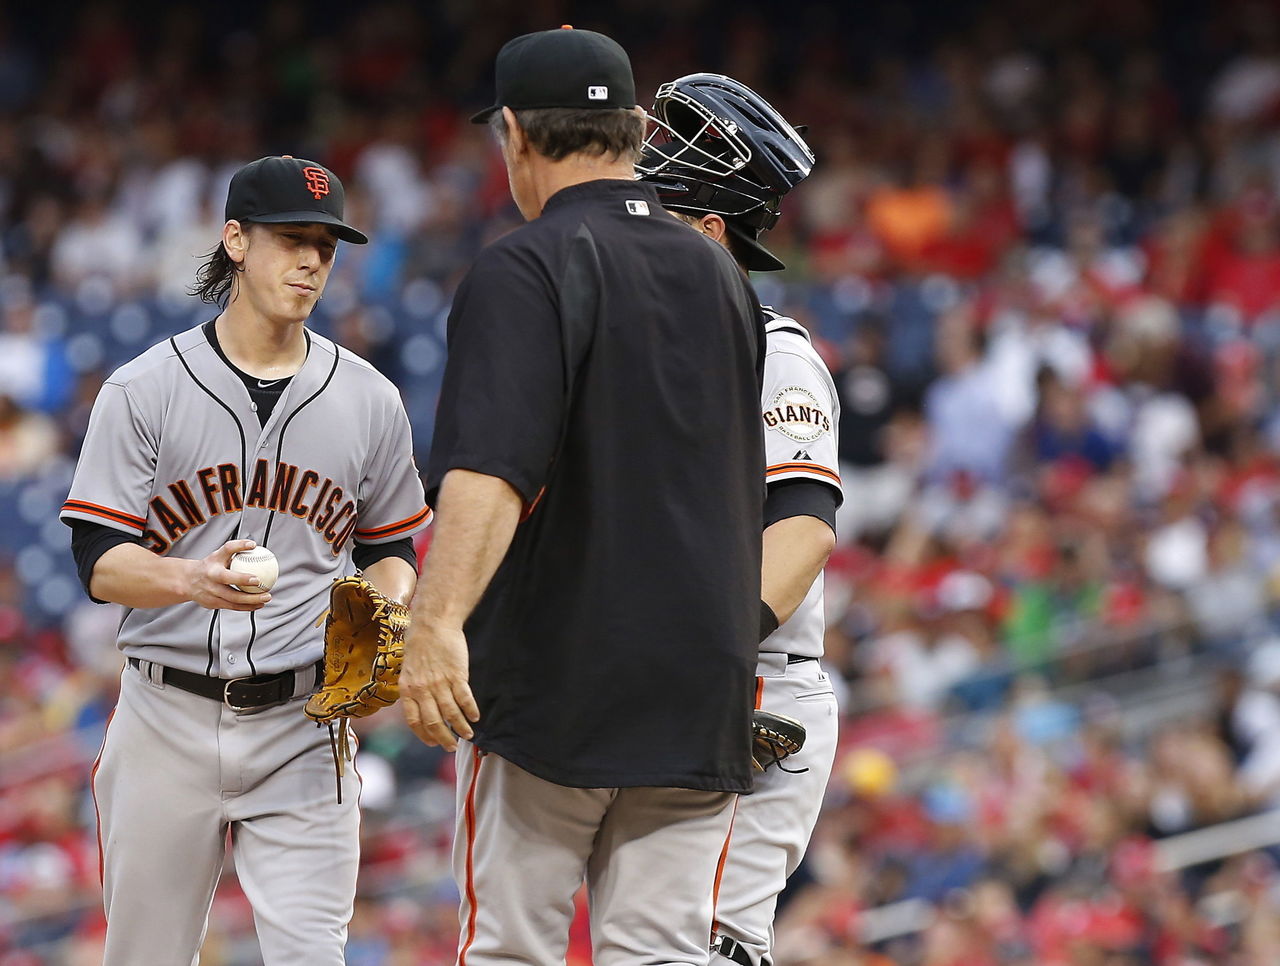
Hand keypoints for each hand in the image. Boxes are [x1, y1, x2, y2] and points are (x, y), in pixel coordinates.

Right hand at [186, 539, 272, 610]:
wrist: (188, 581)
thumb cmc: (209, 566)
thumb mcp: (219, 554)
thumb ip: (235, 549)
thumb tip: (253, 544)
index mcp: (213, 566)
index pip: (227, 555)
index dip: (240, 550)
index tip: (253, 549)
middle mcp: (211, 581)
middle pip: (229, 585)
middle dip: (247, 587)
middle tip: (264, 587)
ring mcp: (211, 594)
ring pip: (233, 600)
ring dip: (251, 601)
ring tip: (266, 598)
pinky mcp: (213, 604)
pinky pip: (232, 607)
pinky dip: (247, 607)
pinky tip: (259, 604)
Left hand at [400, 618, 478, 750]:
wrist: (432, 625)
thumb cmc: (420, 646)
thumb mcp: (408, 670)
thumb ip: (414, 690)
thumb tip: (421, 709)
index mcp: (408, 690)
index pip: (414, 721)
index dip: (424, 735)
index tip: (433, 743)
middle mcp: (423, 690)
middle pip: (434, 722)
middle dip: (444, 739)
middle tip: (451, 747)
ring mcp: (440, 683)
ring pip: (451, 714)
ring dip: (460, 728)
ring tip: (467, 735)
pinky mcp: (457, 675)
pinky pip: (464, 699)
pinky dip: (470, 711)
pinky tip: (475, 717)